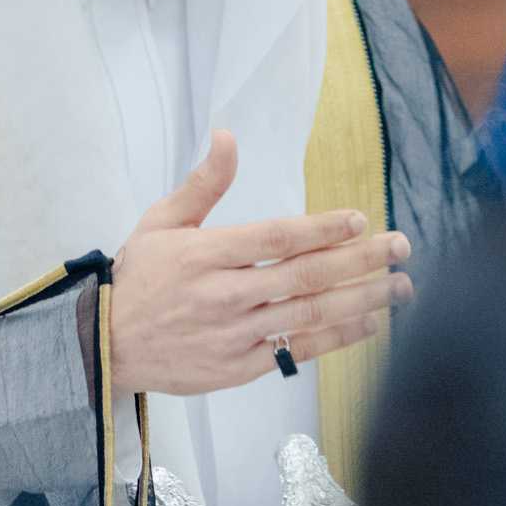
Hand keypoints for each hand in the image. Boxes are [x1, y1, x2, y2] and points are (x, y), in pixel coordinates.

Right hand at [80, 129, 412, 397]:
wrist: (105, 346)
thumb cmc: (139, 278)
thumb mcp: (161, 222)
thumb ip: (203, 183)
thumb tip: (227, 137)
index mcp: (202, 254)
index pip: (275, 237)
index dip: (322, 228)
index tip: (360, 220)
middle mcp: (220, 295)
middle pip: (303, 275)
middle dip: (360, 260)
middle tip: (401, 247)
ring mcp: (231, 335)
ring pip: (308, 315)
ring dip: (361, 301)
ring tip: (401, 288)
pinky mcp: (236, 369)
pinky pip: (295, 352)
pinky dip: (336, 338)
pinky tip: (369, 324)